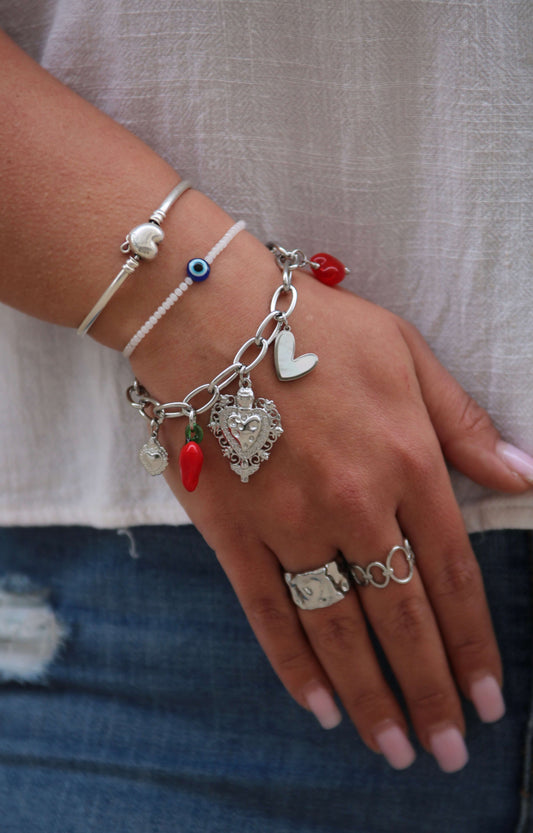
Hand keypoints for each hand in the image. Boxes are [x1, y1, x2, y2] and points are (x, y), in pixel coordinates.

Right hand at [130, 224, 528, 772]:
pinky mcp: (234, 531)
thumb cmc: (317, 326)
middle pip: (402, 618)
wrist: (212, 315)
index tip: (489, 700)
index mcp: (407, 460)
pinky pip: (268, 611)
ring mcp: (290, 522)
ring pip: (339, 628)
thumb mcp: (407, 355)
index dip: (474, 645)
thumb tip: (524, 478)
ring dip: (370, 695)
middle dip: (430, 691)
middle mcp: (356, 504)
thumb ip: (465, 425)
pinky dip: (295, 664)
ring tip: (393, 749)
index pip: (453, 576)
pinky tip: (321, 706)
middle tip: (449, 751)